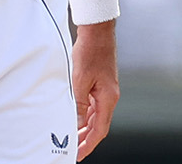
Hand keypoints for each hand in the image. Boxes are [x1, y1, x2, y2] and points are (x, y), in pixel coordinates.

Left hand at [71, 20, 118, 159]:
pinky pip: (92, 104)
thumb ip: (78, 104)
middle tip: (73, 149)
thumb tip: (75, 123)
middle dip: (86, 138)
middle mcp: (110, 96)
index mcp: (108, 98)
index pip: (100, 129)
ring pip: (95, 115)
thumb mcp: (80, 81)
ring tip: (71, 136)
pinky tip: (74, 116)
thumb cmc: (91, 51)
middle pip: (99, 124)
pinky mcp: (99, 83)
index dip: (89, 144)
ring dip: (84, 126)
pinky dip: (84, 113)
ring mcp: (105, 90)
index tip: (79, 154)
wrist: (97, 31)